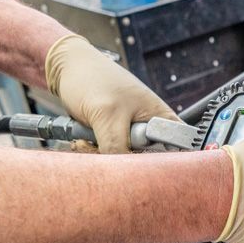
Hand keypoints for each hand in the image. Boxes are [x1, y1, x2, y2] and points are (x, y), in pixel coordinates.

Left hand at [45, 34, 176, 152]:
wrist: (67, 69)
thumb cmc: (92, 79)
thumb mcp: (107, 114)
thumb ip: (118, 146)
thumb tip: (121, 173)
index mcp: (161, 119)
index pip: (176, 152)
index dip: (159, 163)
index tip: (134, 160)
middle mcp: (150, 128)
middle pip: (145, 162)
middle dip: (121, 159)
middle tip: (101, 145)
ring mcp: (131, 133)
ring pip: (123, 161)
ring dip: (101, 154)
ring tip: (87, 137)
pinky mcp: (113, 137)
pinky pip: (107, 155)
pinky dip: (93, 150)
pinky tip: (83, 139)